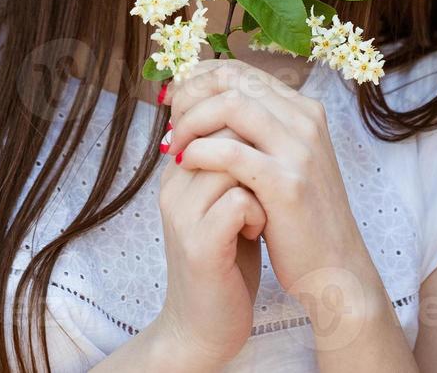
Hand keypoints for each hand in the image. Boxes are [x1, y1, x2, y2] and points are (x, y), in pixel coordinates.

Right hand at [146, 126, 266, 370]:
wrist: (206, 323)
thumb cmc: (227, 258)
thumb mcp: (225, 200)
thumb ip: (234, 161)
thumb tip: (261, 118)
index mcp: (178, 171)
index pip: (211, 112)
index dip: (247, 127)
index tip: (262, 160)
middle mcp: (173, 186)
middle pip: (221, 129)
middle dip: (256, 152)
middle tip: (264, 185)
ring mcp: (183, 214)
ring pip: (231, 160)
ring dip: (259, 182)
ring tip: (260, 208)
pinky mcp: (200, 245)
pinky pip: (237, 200)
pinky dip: (258, 212)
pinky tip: (257, 230)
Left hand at [163, 59, 378, 297]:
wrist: (335, 266)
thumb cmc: (299, 216)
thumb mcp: (286, 160)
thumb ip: (258, 130)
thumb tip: (204, 102)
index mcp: (304, 110)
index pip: (240, 71)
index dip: (199, 78)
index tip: (173, 97)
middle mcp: (305, 121)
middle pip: (233, 79)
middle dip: (190, 94)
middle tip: (169, 120)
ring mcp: (299, 150)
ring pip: (230, 105)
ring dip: (191, 120)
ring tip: (174, 143)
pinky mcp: (286, 184)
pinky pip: (231, 152)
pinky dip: (199, 152)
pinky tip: (185, 163)